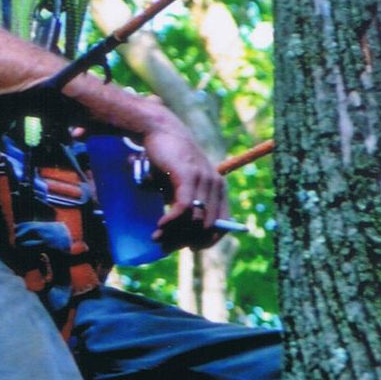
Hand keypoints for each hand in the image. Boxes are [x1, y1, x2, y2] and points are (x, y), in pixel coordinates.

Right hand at [141, 109, 228, 249]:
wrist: (160, 131)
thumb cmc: (169, 161)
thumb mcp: (181, 186)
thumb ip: (186, 206)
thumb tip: (180, 238)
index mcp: (219, 188)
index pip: (224, 224)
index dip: (208, 241)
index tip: (191, 248)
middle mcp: (216, 185)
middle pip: (207, 227)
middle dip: (186, 241)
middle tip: (166, 246)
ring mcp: (203, 179)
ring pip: (195, 220)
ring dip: (174, 234)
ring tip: (157, 238)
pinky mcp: (188, 175)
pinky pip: (184, 208)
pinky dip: (171, 221)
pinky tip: (159, 226)